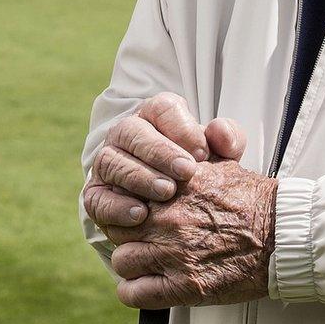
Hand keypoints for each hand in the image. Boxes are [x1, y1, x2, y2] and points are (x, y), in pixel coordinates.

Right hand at [84, 93, 249, 236]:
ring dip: (139, 177)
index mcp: (155, 116)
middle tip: (187, 172)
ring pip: (112, 162)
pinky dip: (116, 207)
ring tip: (167, 192)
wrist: (178, 208)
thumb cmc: (201, 173)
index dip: (181, 127)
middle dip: (159, 151)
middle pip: (132, 132)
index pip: (161, 108)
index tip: (201, 152)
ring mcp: (107, 163)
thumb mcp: (220, 155)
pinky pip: (97, 198)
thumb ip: (228, 140)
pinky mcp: (96, 195)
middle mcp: (125, 135)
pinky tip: (140, 215)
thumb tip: (220, 134)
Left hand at [110, 158, 276, 309]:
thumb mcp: (222, 163)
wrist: (286, 234)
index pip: (123, 191)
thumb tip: (171, 152)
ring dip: (133, 262)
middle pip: (118, 225)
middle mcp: (168, 217)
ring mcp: (174, 252)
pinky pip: (134, 293)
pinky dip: (135, 292)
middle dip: (126, 231)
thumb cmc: (255, 201)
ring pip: (122, 259)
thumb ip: (191, 155)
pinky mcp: (186, 286)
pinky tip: (147, 287)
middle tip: (142, 237)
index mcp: (173, 184)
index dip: (127, 202)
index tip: (136, 210)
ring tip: (148, 263)